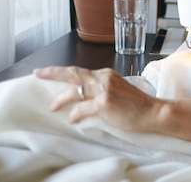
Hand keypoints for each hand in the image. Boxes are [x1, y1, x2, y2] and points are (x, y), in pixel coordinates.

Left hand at [34, 66, 157, 131]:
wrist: (153, 112)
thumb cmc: (137, 105)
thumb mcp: (118, 89)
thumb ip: (102, 89)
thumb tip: (84, 96)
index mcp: (106, 74)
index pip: (80, 71)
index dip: (62, 71)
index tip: (47, 71)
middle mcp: (104, 78)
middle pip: (73, 73)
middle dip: (53, 73)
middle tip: (37, 73)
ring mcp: (104, 90)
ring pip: (74, 91)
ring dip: (61, 100)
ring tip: (53, 107)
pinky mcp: (105, 103)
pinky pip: (82, 108)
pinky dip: (75, 114)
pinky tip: (73, 119)